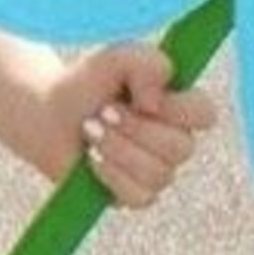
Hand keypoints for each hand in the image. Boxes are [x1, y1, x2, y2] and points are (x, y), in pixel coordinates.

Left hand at [48, 42, 215, 208]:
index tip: (141, 98)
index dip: (176, 109)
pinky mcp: (135, 194)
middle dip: (135, 129)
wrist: (47, 113)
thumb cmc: (87, 83)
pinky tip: (91, 157)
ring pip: (159, 174)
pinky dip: (111, 175)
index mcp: (179, 105)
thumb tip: (155, 104)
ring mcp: (158, 170)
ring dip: (117, 149)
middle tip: (102, 112)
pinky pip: (140, 197)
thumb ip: (146, 63)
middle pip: (181, 149)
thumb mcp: (116, 57)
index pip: (205, 114)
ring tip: (90, 129)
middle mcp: (175, 140)